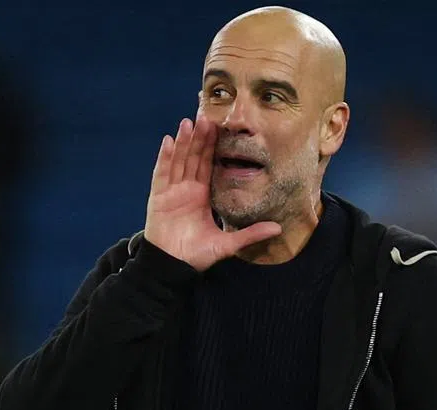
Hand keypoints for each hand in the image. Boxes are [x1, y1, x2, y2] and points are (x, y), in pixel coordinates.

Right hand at [144, 116, 280, 270]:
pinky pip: (162, 173)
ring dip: (183, 141)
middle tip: (207, 115)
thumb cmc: (197, 256)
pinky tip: (169, 141)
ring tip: (189, 122)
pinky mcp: (158, 197)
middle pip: (193, 157)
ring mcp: (171, 191)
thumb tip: (278, 228)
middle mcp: (187, 190)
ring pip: (178, 160)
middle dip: (199, 137)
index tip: (220, 127)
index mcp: (202, 196)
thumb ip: (250, 235)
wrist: (172, 267)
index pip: (208, 165)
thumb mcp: (227, 244)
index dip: (213, 147)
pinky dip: (165, 157)